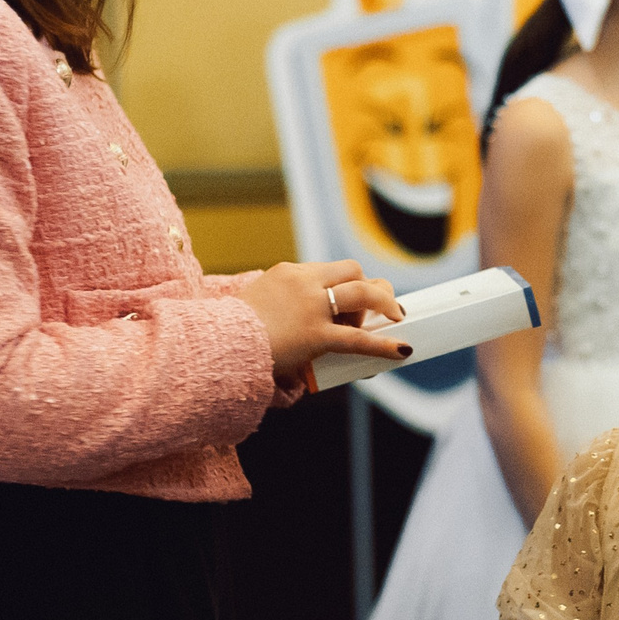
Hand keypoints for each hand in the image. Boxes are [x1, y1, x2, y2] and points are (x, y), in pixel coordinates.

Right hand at [235, 260, 408, 383]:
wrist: (217, 342)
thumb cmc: (228, 331)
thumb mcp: (253, 304)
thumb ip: (274, 306)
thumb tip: (283, 325)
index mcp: (287, 273)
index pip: (327, 270)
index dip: (344, 284)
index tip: (349, 301)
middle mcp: (303, 283)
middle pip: (351, 271)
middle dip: (369, 287)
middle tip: (376, 308)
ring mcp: (312, 307)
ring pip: (361, 295)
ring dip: (383, 304)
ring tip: (396, 318)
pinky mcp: (315, 335)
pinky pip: (358, 339)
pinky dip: (384, 344)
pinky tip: (401, 350)